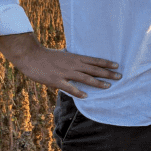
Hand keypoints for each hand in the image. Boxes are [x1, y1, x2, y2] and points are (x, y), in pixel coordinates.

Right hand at [0, 32, 120, 98]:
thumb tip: (76, 57)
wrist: (31, 56)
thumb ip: (71, 57)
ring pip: (85, 78)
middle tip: (120, 77)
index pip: (94, 60)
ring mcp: (65, 72)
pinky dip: (78, 92)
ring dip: (98, 83)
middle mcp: (73, 64)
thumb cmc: (46, 55)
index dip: (106, 63)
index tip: (117, 66)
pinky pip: (70, 88)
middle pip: (94, 69)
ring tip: (108, 86)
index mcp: (75, 57)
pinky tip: (86, 96)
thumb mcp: (62, 54)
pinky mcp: (56, 80)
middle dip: (108, 73)